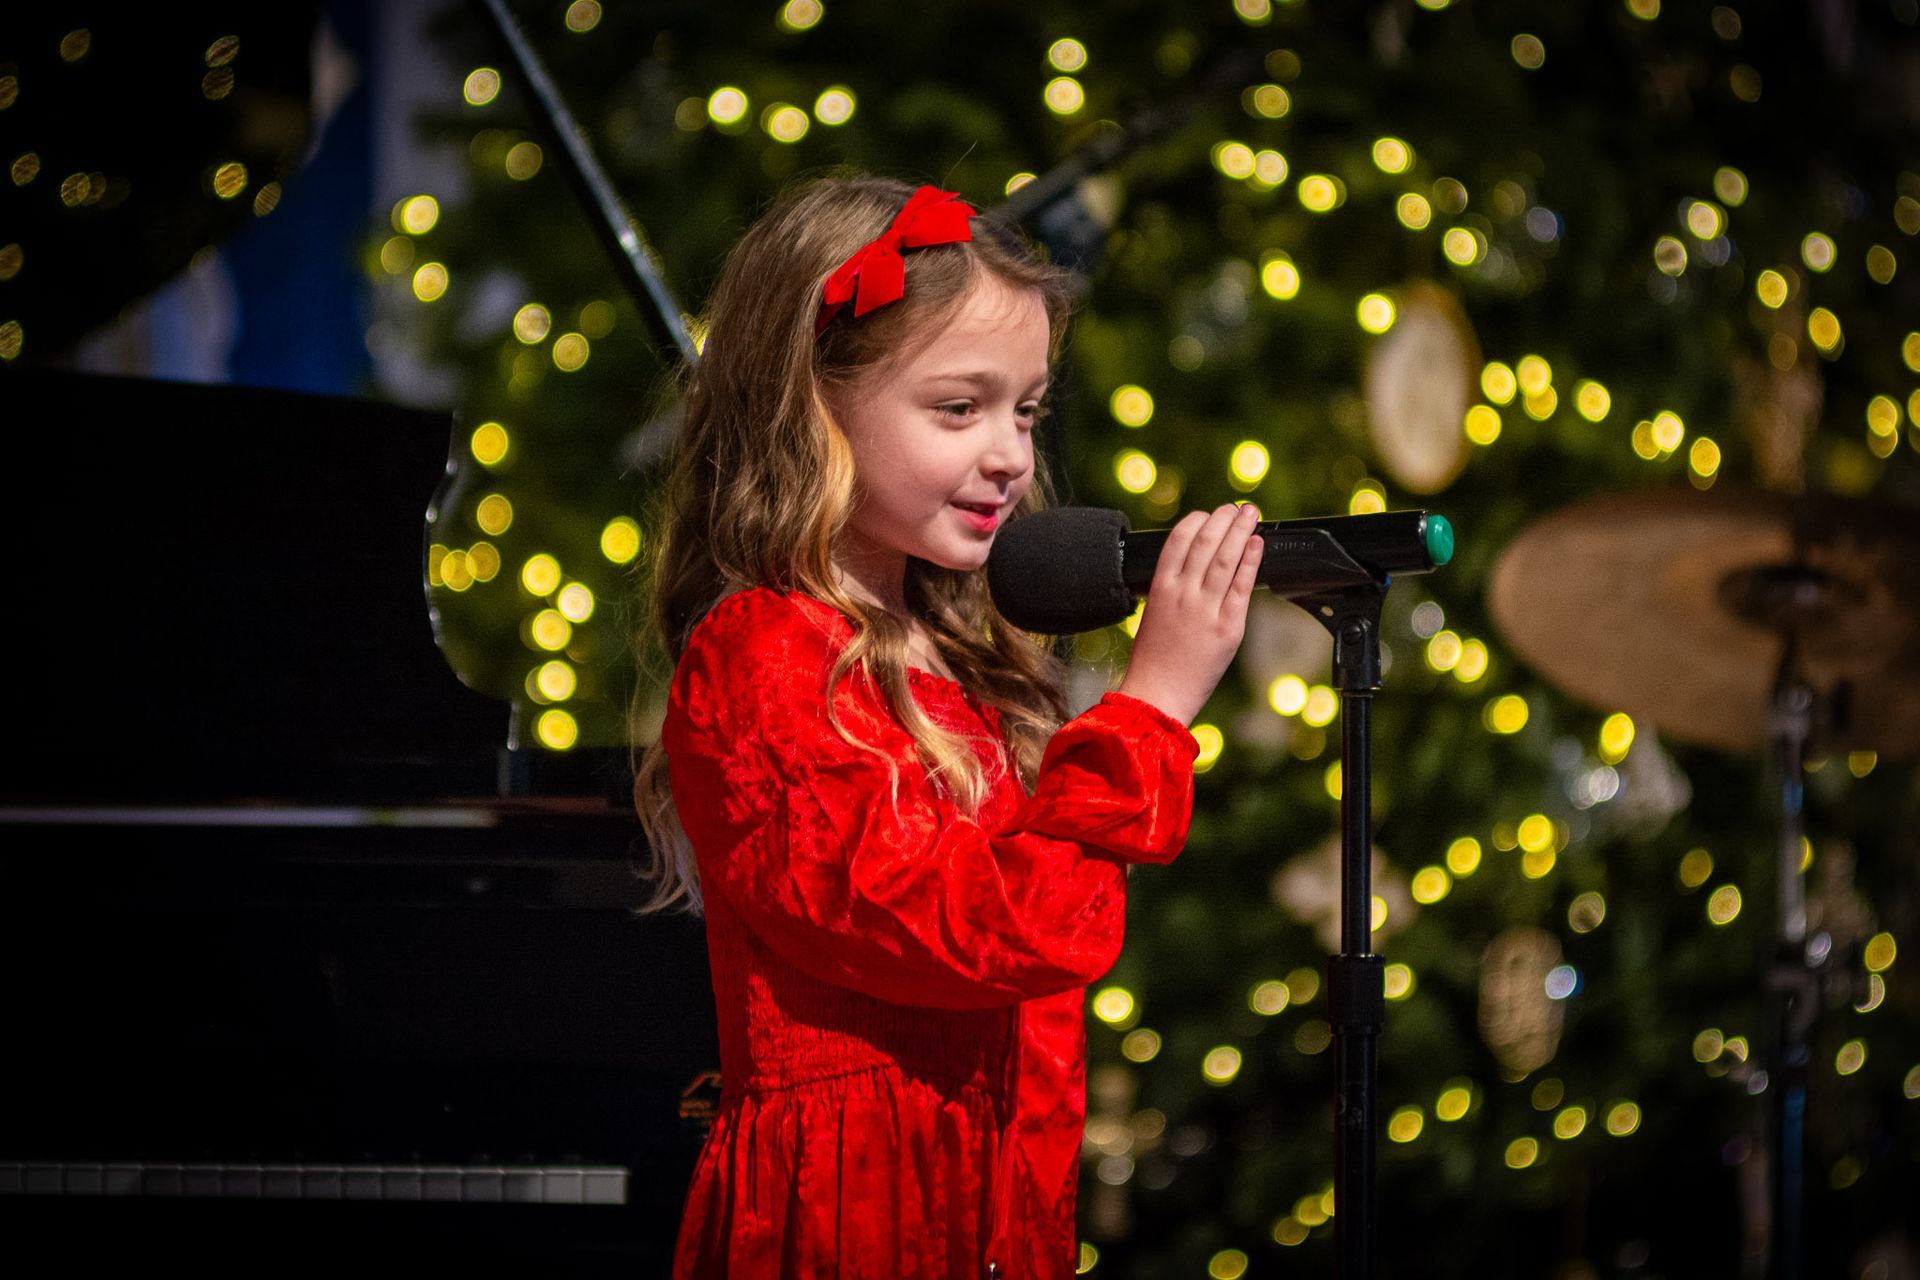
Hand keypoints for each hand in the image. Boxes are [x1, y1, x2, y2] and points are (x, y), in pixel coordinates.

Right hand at [1116, 503, 1263, 726]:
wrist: (1157, 696)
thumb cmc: (1153, 661)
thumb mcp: (1153, 615)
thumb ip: (1172, 590)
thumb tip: (1195, 569)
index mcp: (1159, 588)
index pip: (1178, 539)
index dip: (1197, 521)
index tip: (1209, 515)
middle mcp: (1182, 593)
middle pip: (1205, 542)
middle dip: (1224, 519)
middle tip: (1237, 507)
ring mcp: (1204, 609)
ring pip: (1225, 558)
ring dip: (1240, 530)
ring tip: (1251, 515)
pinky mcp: (1227, 627)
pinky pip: (1242, 586)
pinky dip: (1251, 561)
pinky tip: (1257, 544)